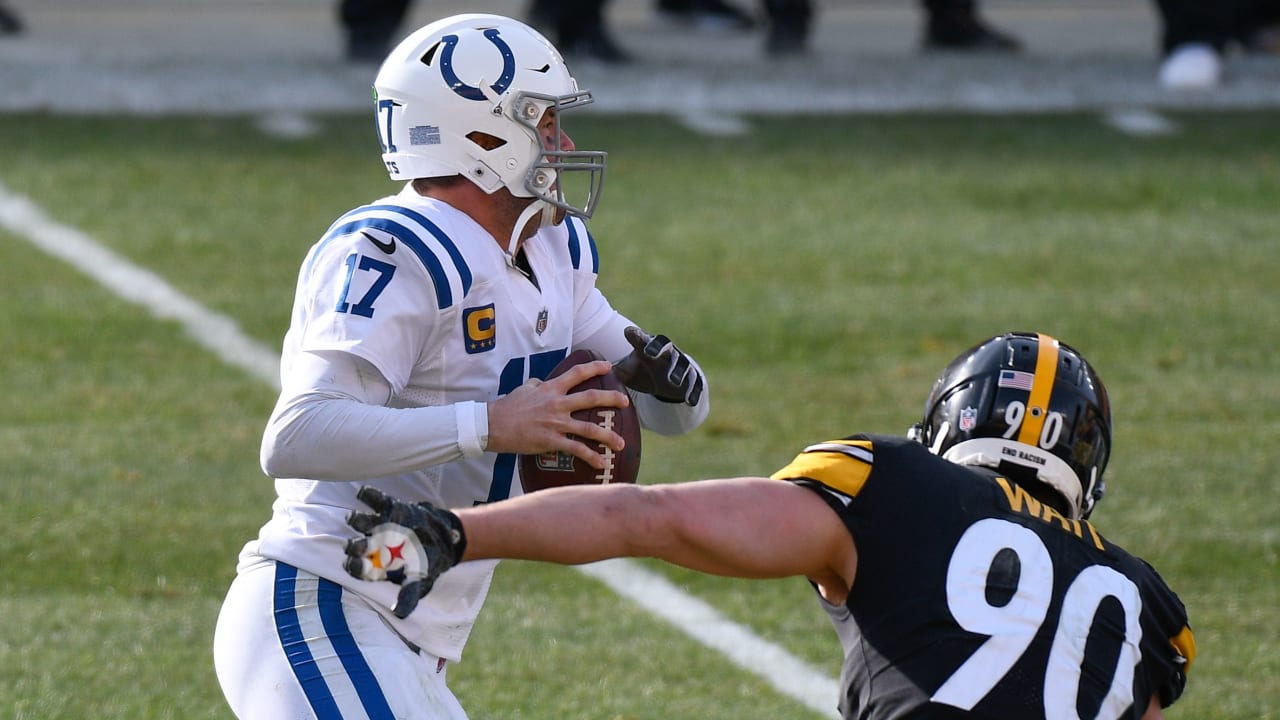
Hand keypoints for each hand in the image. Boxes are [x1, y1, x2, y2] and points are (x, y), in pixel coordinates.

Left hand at [344, 486, 466, 618]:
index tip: (354, 564)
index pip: (358, 568)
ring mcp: (380, 525)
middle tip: (356, 545)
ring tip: (352, 518)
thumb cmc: (428, 563)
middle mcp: (374, 545)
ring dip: (355, 519)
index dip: (354, 566)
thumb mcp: (421, 581)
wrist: (444, 539)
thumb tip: (400, 615)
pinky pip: (375, 500)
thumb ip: (409, 595)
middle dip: (354, 545)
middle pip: (356, 545)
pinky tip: (361, 493)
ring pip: (361, 522)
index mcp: (377, 565)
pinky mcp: (390, 508)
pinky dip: (367, 495)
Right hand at [485, 359, 628, 470]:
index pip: (577, 374)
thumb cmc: (508, 407)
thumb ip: (539, 385)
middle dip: (612, 399)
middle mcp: (557, 404)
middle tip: (626, 402)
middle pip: (591, 398)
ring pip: (589, 428)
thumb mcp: (525, 389)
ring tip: (621, 444)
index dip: (595, 368)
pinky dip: (591, 457)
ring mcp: (556, 423)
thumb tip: (544, 383)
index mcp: (551, 389)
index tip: (609, 366)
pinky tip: (601, 464)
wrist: (493, 425)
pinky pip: (576, 450)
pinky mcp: (551, 441)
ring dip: (608, 436)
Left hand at [612, 326, 704, 405]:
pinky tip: (689, 402)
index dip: (636, 335)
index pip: (642, 338)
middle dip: (658, 348)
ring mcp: (680, 364)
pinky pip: (694, 384)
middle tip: (649, 352)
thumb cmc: (641, 371)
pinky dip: (692, 392)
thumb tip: (584, 373)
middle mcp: (666, 352)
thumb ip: (609, 369)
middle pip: (664, 346)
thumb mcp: (625, 369)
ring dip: (677, 372)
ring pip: (681, 365)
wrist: (666, 381)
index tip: (628, 332)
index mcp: (648, 347)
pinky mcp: (691, 379)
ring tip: (672, 381)